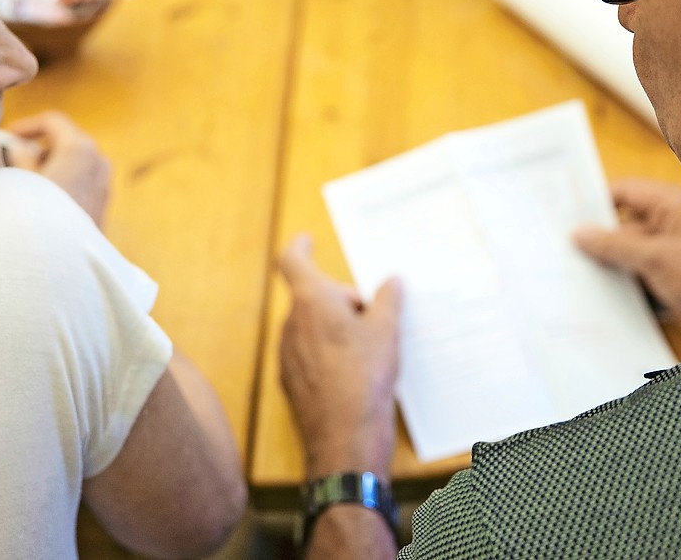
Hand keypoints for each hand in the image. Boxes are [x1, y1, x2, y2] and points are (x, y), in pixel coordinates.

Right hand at [5, 111, 111, 224]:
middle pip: (65, 141)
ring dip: (50, 167)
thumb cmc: (37, 218)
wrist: (62, 265)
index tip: (8, 137)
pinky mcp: (104, 205)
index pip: (53, 121)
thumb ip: (19, 156)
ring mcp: (104, 183)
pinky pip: (82, 182)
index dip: (27, 126)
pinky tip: (42, 203)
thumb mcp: (20, 180)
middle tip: (13, 161)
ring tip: (25, 184)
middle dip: (39, 148)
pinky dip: (63, 182)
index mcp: (80, 149)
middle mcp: (98, 161)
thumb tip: (20, 148)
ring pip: (74, 163)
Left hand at [278, 235, 402, 479]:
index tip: (307, 240)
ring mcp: (287, 354)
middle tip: (375, 317)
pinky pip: (310, 354)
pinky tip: (357, 374)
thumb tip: (392, 282)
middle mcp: (292, 324)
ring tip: (371, 351)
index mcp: (311, 302)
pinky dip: (330, 355)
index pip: (292, 261)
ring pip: (312, 327)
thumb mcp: (387, 331)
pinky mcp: (291, 380)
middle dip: (342, 300)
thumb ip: (388, 299)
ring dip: (337, 329)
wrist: (344, 440)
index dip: (300, 247)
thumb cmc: (364, 378)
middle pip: (314, 297)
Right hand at [573, 179, 680, 346]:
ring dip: (606, 265)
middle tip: (558, 245)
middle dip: (596, 238)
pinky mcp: (670, 281)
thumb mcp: (657, 259)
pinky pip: (637, 278)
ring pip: (627, 254)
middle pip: (622, 225)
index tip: (564, 211)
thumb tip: (580, 233)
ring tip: (568, 272)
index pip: (624, 192)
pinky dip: (621, 285)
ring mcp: (670, 255)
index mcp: (672, 206)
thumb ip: (616, 244)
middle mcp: (670, 226)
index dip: (595, 200)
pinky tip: (594, 294)